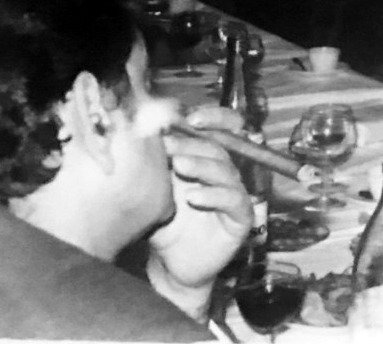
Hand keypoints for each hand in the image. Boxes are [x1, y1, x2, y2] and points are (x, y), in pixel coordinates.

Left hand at [146, 107, 250, 317]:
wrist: (171, 265)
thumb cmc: (164, 223)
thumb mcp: (157, 189)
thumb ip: (156, 162)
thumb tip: (140, 128)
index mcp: (208, 158)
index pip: (223, 127)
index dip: (214, 117)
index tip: (190, 117)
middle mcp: (225, 172)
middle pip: (220, 147)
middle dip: (194, 143)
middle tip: (168, 145)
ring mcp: (236, 193)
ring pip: (227, 170)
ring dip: (203, 165)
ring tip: (178, 167)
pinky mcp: (242, 217)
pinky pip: (234, 200)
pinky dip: (214, 195)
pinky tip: (194, 197)